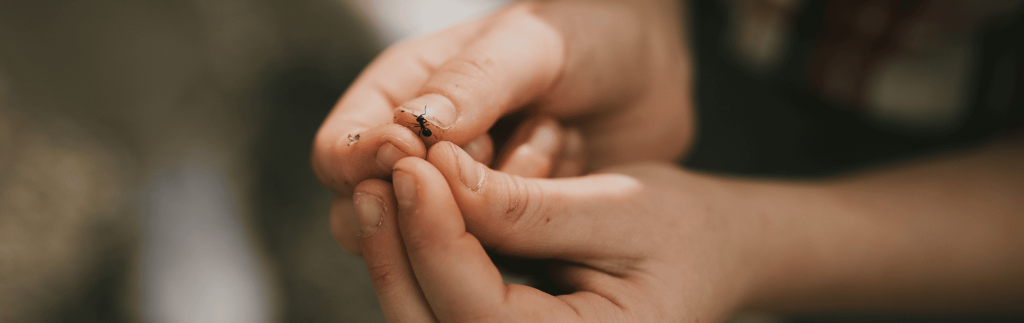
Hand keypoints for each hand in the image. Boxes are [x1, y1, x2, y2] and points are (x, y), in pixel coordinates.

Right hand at [313, 0, 693, 252]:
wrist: (649, 71)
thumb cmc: (582, 35)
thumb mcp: (529, 44)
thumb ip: (473, 82)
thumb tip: (413, 128)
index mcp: (400, 96)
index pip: (341, 153)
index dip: (369, 165)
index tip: (424, 152)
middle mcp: (421, 155)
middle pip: (373, 214)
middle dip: (437, 195)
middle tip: (501, 150)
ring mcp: (462, 199)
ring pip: (435, 245)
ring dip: (494, 207)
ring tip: (553, 136)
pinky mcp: (506, 233)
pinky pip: (496, 258)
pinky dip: (533, 225)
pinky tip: (572, 160)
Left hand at [350, 142, 758, 321]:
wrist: (708, 253)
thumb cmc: (680, 230)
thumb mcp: (621, 207)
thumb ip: (528, 206)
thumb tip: (439, 175)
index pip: (479, 313)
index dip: (436, 239)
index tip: (413, 166)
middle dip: (400, 250)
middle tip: (379, 175)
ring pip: (429, 319)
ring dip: (399, 254)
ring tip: (381, 186)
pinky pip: (441, 307)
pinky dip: (419, 259)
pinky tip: (407, 206)